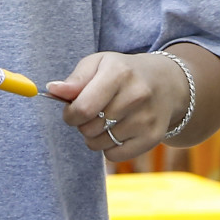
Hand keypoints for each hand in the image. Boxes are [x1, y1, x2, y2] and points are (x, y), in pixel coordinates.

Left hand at [47, 50, 191, 163]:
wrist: (166, 84)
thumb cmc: (123, 73)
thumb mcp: (98, 64)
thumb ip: (75, 79)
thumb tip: (53, 90)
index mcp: (119, 73)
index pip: (83, 108)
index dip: (70, 114)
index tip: (71, 111)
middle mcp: (137, 95)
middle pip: (90, 128)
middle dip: (82, 124)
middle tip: (91, 114)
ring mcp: (147, 118)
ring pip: (101, 144)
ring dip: (95, 137)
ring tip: (105, 121)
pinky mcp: (153, 137)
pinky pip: (116, 155)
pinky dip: (110, 148)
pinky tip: (117, 131)